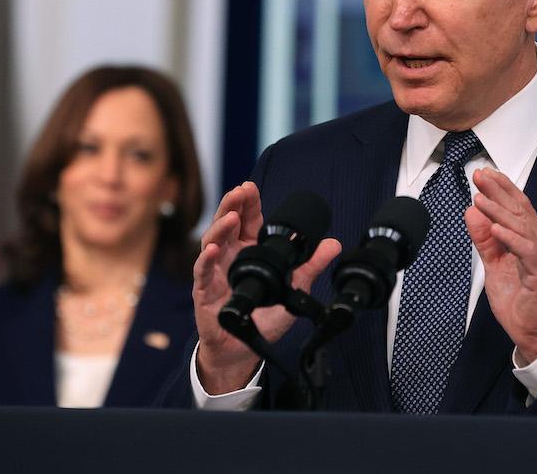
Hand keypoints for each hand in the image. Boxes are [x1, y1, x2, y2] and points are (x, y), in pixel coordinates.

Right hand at [192, 182, 340, 392]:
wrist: (244, 350)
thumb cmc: (263, 316)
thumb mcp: (293, 289)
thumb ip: (311, 266)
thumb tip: (334, 244)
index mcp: (248, 251)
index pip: (247, 221)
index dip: (248, 203)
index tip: (251, 187)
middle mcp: (229, 256)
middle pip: (227, 224)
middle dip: (232, 205)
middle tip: (240, 191)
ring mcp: (214, 272)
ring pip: (212, 242)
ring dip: (220, 227)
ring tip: (231, 216)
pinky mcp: (204, 291)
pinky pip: (202, 272)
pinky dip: (205, 259)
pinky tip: (212, 250)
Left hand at [464, 168, 536, 363]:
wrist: (534, 330)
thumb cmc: (519, 297)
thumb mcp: (494, 263)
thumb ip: (484, 239)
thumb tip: (471, 212)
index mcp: (531, 237)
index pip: (517, 206)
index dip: (501, 188)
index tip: (483, 174)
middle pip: (519, 210)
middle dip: (498, 191)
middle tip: (480, 176)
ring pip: (520, 227)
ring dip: (499, 211)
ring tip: (480, 199)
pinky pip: (526, 251)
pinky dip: (511, 238)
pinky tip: (496, 228)